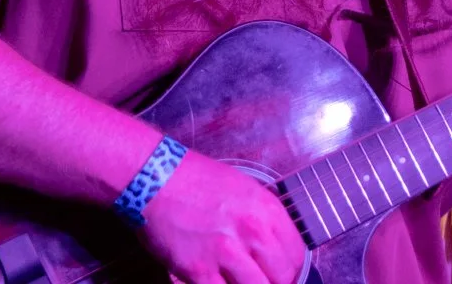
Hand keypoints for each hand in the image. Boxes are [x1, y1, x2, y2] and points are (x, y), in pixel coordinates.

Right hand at [140, 150, 306, 283]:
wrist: (154, 178)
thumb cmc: (196, 180)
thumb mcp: (243, 189)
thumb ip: (262, 220)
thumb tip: (273, 249)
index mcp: (266, 209)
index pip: (297, 255)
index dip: (291, 270)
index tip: (282, 274)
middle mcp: (252, 231)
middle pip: (282, 278)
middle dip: (273, 283)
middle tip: (260, 281)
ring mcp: (226, 253)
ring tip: (236, 280)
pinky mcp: (199, 271)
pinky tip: (216, 281)